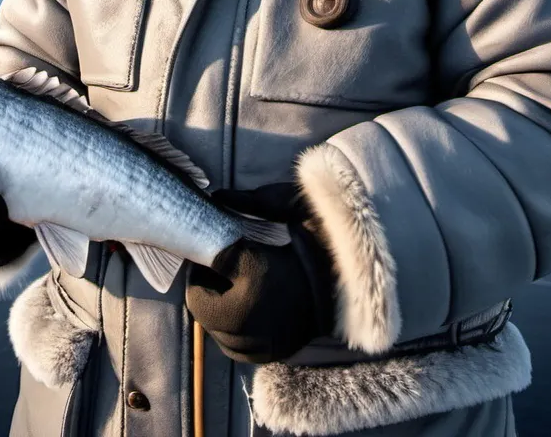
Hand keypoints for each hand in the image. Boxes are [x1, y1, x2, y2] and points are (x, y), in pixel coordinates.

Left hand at [185, 183, 335, 362]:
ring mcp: (263, 345)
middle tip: (218, 269)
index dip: (199, 269)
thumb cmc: (317, 236)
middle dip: (206, 289)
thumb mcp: (284, 209)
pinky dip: (234, 332)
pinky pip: (237, 349)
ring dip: (218, 311)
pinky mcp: (276, 354)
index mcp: (246, 291)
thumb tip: (218, 195)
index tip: (209, 255)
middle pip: (203, 312)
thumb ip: (246, 203)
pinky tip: (246, 309)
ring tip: (233, 287)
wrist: (355, 275)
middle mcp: (249, 326)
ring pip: (218, 333)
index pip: (196, 290)